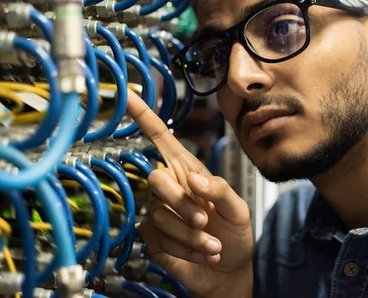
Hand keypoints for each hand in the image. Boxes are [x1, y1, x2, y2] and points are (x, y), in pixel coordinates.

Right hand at [126, 91, 253, 297]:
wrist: (229, 271)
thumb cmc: (235, 234)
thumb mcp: (239, 209)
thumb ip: (221, 190)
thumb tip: (194, 180)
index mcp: (190, 171)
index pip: (163, 139)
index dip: (145, 117)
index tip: (128, 96)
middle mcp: (171, 187)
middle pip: (157, 179)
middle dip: (181, 203)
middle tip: (205, 220)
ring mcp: (159, 212)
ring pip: (160, 213)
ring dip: (191, 234)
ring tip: (213, 246)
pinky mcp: (152, 237)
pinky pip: (159, 237)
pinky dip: (186, 248)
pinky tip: (203, 253)